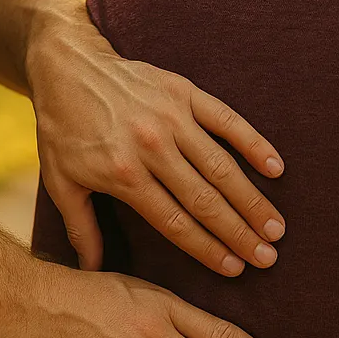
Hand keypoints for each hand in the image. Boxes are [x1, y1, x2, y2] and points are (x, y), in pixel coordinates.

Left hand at [29, 14, 285, 275]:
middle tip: (268, 258)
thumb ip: (80, 229)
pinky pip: (227, 120)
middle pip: (206, 200)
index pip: (175, 222)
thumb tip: (90, 272)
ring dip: (252, 199)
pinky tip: (276, 168)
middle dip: (240, 232)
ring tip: (277, 227)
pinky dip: (254, 143)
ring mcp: (171, 117)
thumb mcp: (61, 182)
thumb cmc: (63, 129)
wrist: (67, 65)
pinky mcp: (184, 92)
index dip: (207, 249)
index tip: (235, 269)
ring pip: (221, 167)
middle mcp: (152, 147)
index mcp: (123, 174)